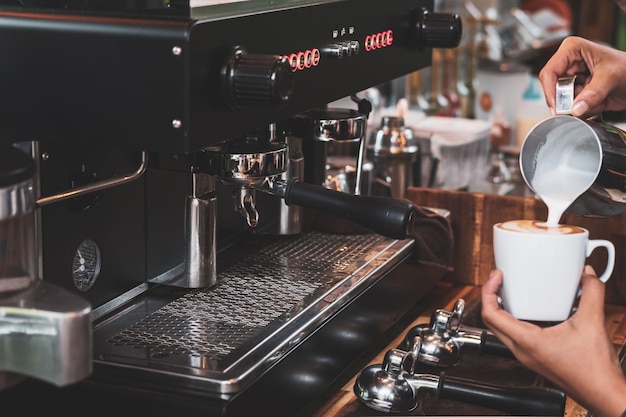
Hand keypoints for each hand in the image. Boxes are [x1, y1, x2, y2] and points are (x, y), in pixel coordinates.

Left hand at [481, 266, 625, 416]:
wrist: (603, 394)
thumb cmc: (594, 371)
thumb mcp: (593, 323)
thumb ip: (592, 293)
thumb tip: (587, 275)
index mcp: (526, 342)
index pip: (490, 314)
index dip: (488, 291)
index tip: (497, 277)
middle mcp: (522, 350)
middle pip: (492, 321)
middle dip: (492, 296)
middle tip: (502, 280)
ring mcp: (527, 355)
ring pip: (503, 328)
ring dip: (504, 308)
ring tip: (515, 291)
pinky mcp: (536, 357)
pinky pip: (517, 334)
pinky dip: (520, 318)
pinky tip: (537, 309)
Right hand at [538, 36, 625, 117]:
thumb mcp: (611, 77)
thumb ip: (593, 94)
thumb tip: (575, 108)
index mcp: (572, 49)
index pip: (549, 72)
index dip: (550, 91)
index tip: (558, 106)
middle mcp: (568, 63)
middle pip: (554, 88)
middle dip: (570, 100)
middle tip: (585, 103)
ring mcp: (572, 78)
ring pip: (562, 100)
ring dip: (580, 105)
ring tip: (598, 99)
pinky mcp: (575, 90)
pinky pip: (571, 106)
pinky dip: (584, 109)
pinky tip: (597, 102)